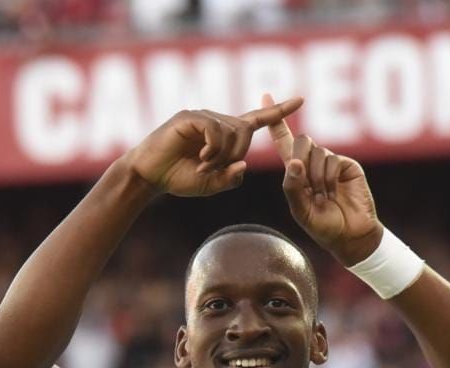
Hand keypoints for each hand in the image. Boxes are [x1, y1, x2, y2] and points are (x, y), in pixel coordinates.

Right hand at [121, 97, 303, 197]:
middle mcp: (216, 121)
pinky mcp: (189, 117)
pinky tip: (200, 159)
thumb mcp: (209, 185)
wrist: (148, 176)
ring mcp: (203, 116)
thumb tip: (243, 165)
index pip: (257, 120)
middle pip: (246, 132)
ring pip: (232, 131)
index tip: (301, 100)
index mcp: (224, 135)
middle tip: (213, 170)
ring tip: (202, 167)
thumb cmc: (177, 179)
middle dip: (236, 155)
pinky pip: (215, 129)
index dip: (278, 111)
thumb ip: (228, 178)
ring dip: (222, 155)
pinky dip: (212, 148)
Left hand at [263, 93, 384, 266]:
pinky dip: (328, 178)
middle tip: (308, 189)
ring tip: (322, 197)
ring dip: (315, 178)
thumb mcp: (300, 211)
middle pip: (301, 142)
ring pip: (317, 152)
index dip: (275, 122)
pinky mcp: (347, 164)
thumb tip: (293, 162)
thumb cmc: (323, 226)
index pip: (283, 141)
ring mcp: (331, 162)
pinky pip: (331, 160)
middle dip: (300, 161)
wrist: (351, 235)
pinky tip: (333, 193)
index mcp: (297, 172)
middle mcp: (313, 162)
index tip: (265, 96)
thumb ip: (292, 187)